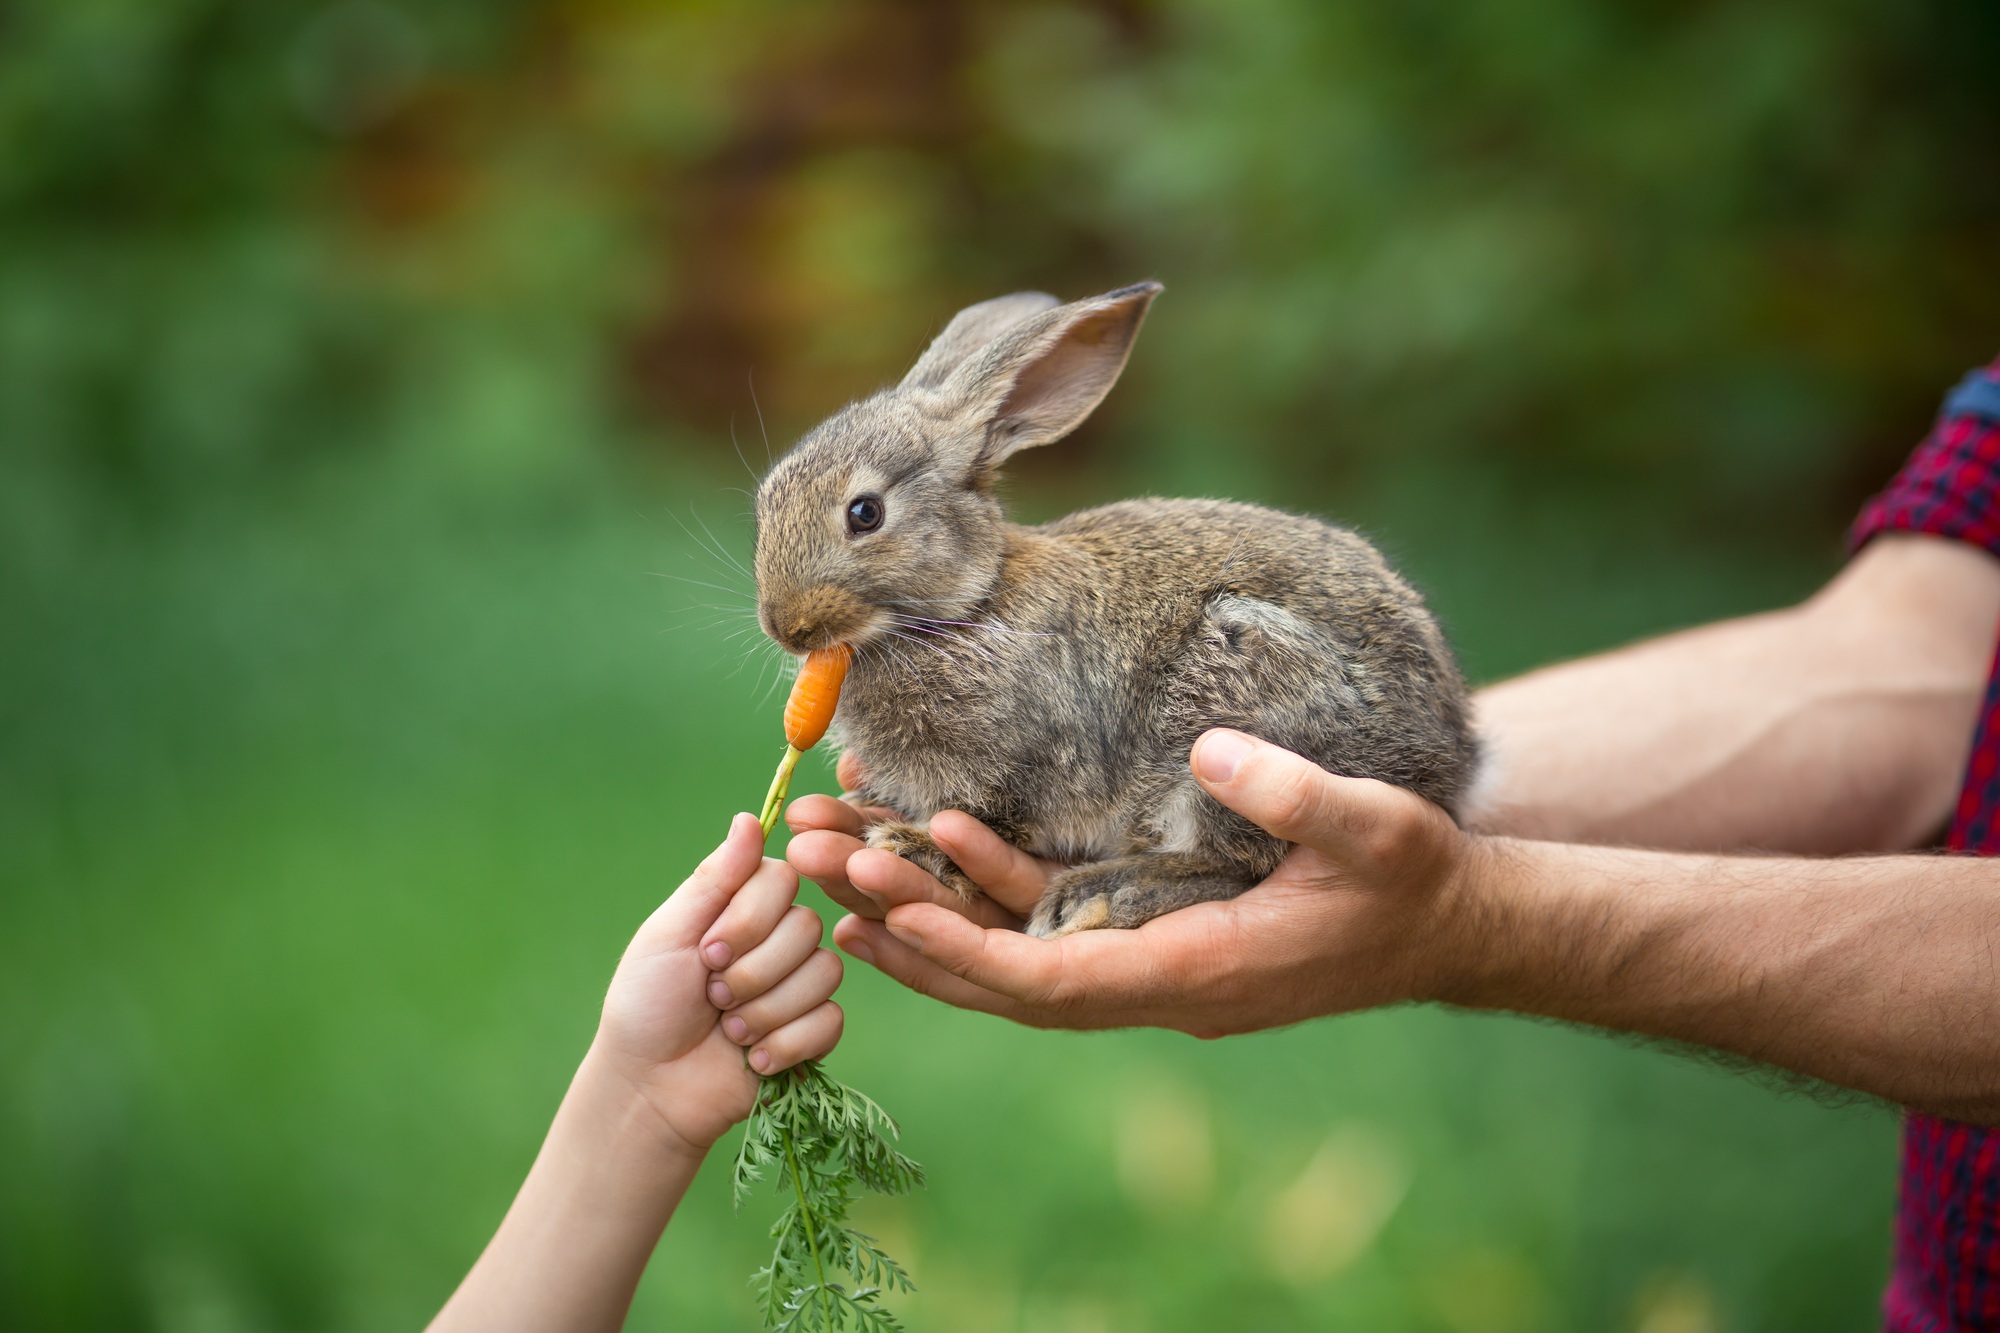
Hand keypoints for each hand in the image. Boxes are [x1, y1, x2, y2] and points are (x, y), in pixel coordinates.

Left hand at [594, 813, 844, 1156]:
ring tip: (729, 1032)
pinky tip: (754, 1060)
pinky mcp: (814, 1032)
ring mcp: (799, 985)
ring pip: (823, 974)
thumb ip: (715, 879)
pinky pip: (831, 1021)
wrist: (649, 1087)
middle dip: (752, 972)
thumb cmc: (647, 1004)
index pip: (784, 879)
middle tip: (712, 995)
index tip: (706, 951)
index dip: (750, 919)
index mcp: (744, 906)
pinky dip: (786, 1044)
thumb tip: (750, 817)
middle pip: (807, 927)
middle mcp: (778, 939)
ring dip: (765, 1012)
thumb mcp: (670, 934)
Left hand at [810, 731, 1478, 1036]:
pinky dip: (984, 893)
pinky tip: (931, 848)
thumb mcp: (1374, 830)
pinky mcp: (1150, 930)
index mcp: (1196, 969)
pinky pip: (1049, 923)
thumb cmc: (1412, 882)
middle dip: (913, 930)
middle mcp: (1155, 980)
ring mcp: (1148, 960)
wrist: (1444, 924)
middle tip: (818, 874)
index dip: (965, 950)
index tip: (885, 908)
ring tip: (840, 865)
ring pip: (1015, 955)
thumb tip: (1205, 751)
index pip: (1053, 983)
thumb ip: (1294, 796)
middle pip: (1006, 978)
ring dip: (932, 912)